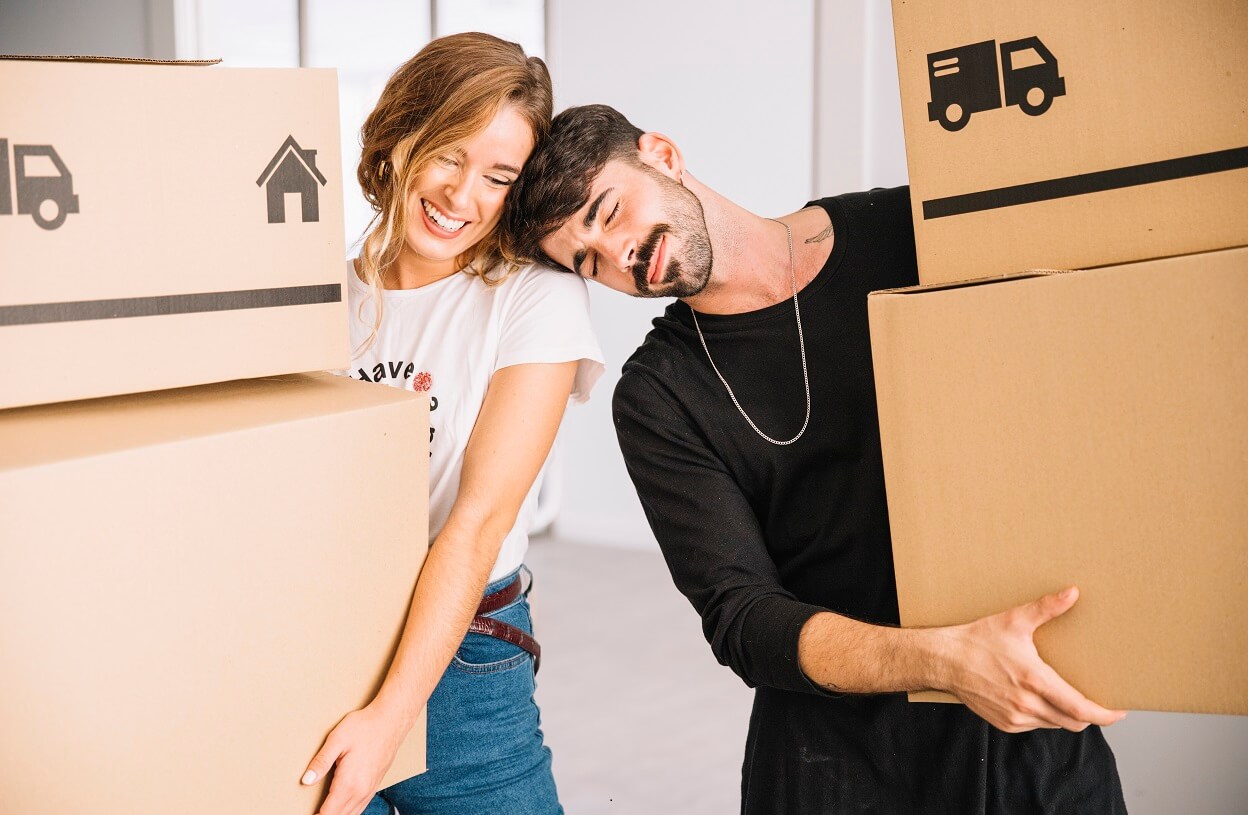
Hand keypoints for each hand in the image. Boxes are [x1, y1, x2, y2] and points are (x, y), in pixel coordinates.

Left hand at [302, 704, 406, 814]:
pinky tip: (341, 809)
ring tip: (323, 811)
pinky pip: (359, 808)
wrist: (391, 721)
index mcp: (348, 782)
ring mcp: (369, 790)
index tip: (306, 813)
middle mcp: (360, 791)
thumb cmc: (365, 727)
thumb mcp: (337, 739)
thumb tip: (306, 780)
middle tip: (313, 812)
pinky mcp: (374, 785)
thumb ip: (321, 762)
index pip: (328, 813)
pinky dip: (348, 812)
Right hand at [938, 586, 1126, 732]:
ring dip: (1065, 715)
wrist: (944, 660)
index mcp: (1035, 680)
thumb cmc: (978, 640)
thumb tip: (1073, 593)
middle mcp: (1026, 703)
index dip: (1104, 715)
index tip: (1118, 712)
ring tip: (1067, 698)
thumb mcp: (1014, 620)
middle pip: (1073, 722)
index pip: (1080, 709)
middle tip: (1096, 703)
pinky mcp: (1004, 723)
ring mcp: (1015, 716)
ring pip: (1054, 725)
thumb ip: (1047, 608)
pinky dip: (1043, 716)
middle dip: (1089, 716)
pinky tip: (1038, 699)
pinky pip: (1035, 725)